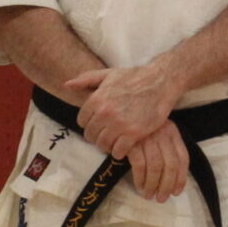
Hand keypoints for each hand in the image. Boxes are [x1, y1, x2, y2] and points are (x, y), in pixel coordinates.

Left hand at [62, 59, 178, 156]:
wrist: (160, 82)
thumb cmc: (134, 77)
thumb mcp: (108, 74)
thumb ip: (86, 79)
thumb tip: (67, 85)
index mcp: (96, 99)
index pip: (82, 121)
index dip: (89, 124)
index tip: (97, 125)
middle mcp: (105, 113)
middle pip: (91, 135)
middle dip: (96, 137)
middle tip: (105, 136)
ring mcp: (119, 124)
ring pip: (103, 145)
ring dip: (107, 146)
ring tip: (113, 142)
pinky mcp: (134, 133)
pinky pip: (118, 151)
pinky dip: (119, 152)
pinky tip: (123, 147)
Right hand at [124, 123, 188, 202]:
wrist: (117, 108)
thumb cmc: (137, 124)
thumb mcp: (157, 130)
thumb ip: (165, 146)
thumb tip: (171, 177)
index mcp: (172, 131)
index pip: (183, 158)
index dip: (181, 179)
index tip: (175, 193)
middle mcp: (162, 133)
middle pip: (170, 165)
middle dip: (166, 186)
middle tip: (161, 199)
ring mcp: (147, 137)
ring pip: (156, 167)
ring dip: (153, 185)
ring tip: (148, 195)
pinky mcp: (132, 142)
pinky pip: (140, 165)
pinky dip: (140, 178)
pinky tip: (138, 185)